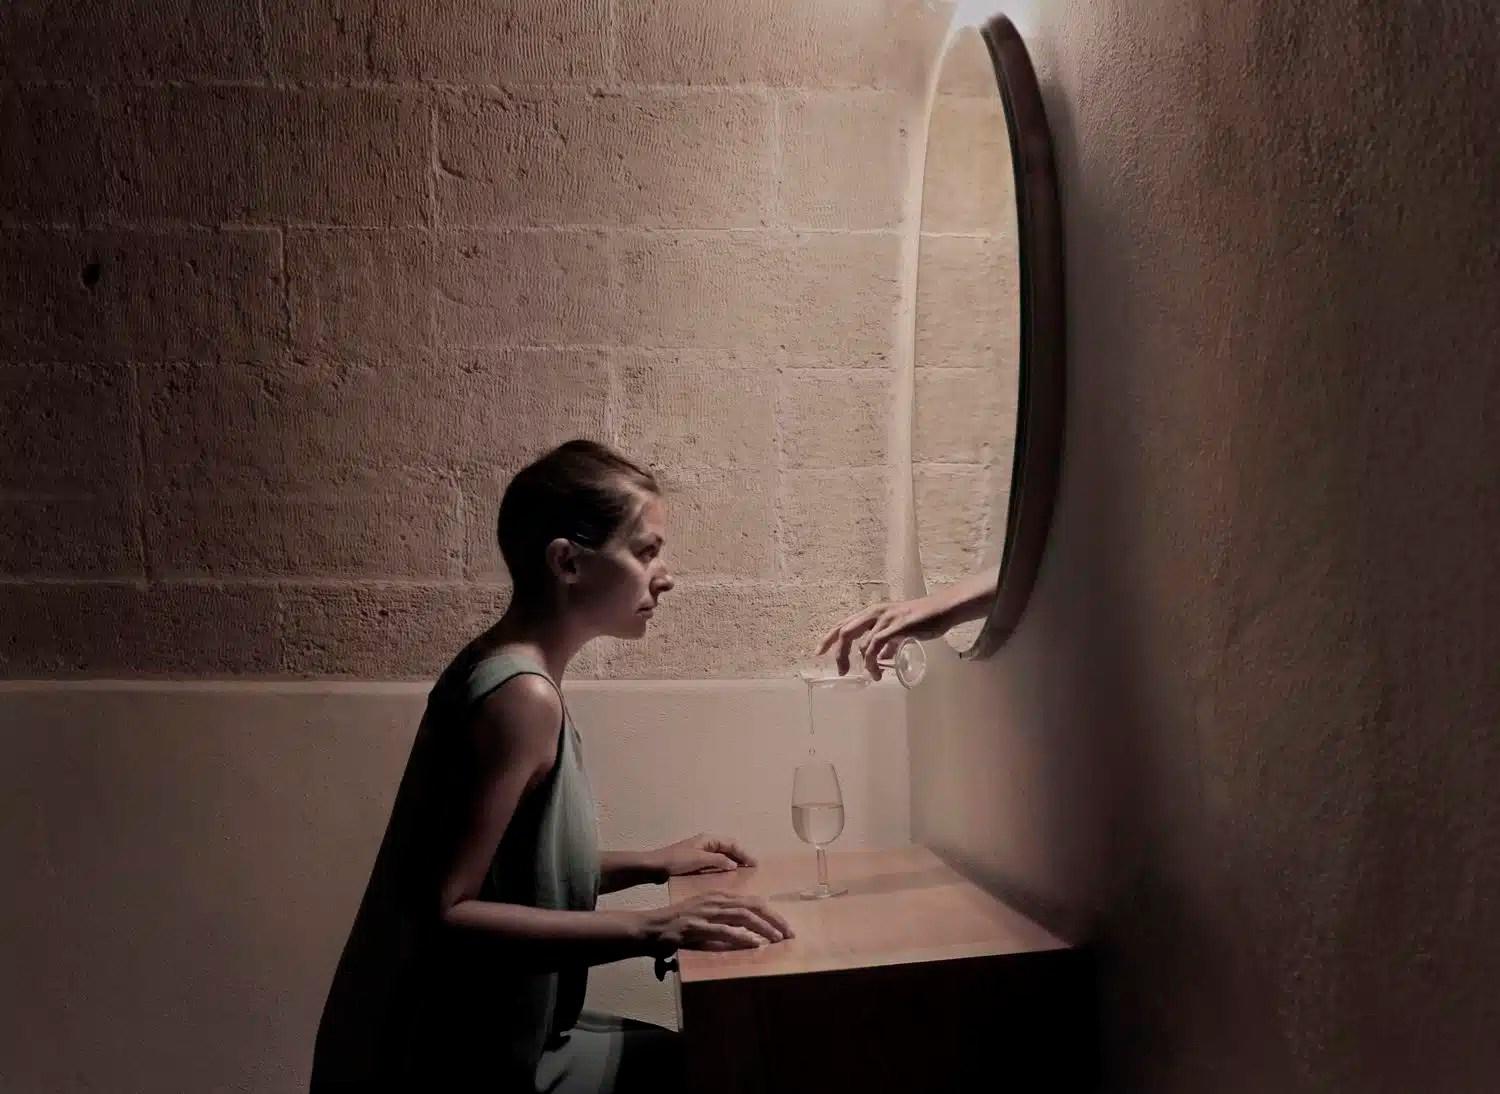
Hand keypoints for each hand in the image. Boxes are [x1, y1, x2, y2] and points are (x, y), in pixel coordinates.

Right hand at [642, 890, 794, 954]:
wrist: (652, 927)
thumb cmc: (678, 923)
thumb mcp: (704, 914)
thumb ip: (724, 918)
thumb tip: (748, 931)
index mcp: (719, 895)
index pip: (752, 901)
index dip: (771, 913)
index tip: (785, 925)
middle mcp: (715, 900)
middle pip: (753, 906)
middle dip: (774, 919)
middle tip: (790, 932)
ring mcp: (707, 913)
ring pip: (743, 917)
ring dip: (763, 928)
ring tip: (777, 938)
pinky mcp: (698, 927)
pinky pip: (725, 931)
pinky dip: (742, 937)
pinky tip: (754, 944)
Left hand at [650, 833, 756, 877]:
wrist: (654, 867)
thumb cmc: (676, 861)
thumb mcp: (698, 860)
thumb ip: (717, 861)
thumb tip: (734, 865)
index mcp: (708, 839)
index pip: (732, 844)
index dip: (745, 853)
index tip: (755, 864)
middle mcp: (706, 844)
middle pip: (729, 849)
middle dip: (741, 857)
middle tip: (753, 869)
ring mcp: (701, 853)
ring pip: (722, 856)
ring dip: (733, 863)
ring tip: (744, 874)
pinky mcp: (696, 863)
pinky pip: (715, 864)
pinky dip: (723, 869)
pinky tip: (727, 879)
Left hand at [817, 595, 951, 679]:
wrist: (943, 609)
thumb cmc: (923, 619)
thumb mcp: (899, 631)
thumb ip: (888, 643)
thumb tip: (880, 659)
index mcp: (872, 612)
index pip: (843, 623)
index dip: (828, 637)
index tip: (818, 652)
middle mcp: (874, 612)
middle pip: (844, 631)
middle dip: (838, 653)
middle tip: (840, 671)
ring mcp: (885, 619)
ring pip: (860, 641)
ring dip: (863, 663)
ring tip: (872, 676)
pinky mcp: (896, 626)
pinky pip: (875, 646)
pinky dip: (872, 661)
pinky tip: (877, 671)